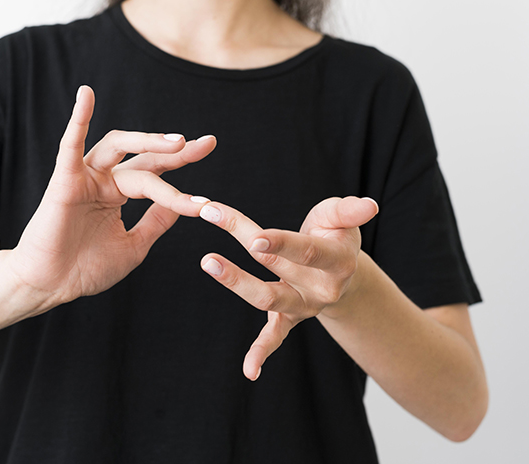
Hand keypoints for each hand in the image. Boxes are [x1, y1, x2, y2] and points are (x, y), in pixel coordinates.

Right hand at [8, 85, 215, 313]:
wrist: (51, 286)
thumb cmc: (86, 269)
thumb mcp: (134, 246)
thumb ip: (155, 222)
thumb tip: (181, 203)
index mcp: (118, 194)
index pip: (155, 170)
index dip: (181, 160)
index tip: (209, 146)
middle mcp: (103, 180)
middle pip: (143, 156)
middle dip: (174, 150)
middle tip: (204, 144)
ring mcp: (84, 178)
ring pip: (116, 147)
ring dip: (146, 141)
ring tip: (177, 142)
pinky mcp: (64, 181)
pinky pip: (70, 146)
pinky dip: (77, 120)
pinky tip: (86, 95)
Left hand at [197, 196, 378, 379]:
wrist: (341, 270)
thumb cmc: (335, 236)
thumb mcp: (341, 219)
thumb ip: (349, 212)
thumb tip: (369, 205)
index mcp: (337, 261)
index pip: (307, 252)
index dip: (281, 245)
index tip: (254, 239)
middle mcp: (321, 288)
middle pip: (278, 266)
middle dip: (246, 244)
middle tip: (217, 228)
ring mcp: (304, 306)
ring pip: (268, 298)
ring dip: (236, 282)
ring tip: (208, 261)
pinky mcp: (289, 318)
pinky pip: (275, 337)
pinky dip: (261, 354)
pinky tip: (249, 371)